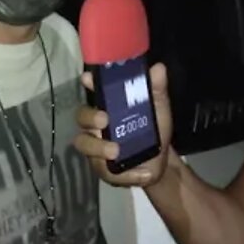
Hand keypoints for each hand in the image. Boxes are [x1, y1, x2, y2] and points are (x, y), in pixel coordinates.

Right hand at [73, 62, 174, 187]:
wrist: (161, 162)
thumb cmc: (154, 130)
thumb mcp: (159, 109)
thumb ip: (157, 89)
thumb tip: (158, 68)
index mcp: (108, 107)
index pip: (93, 91)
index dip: (88, 84)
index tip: (88, 79)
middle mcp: (96, 125)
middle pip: (82, 117)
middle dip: (90, 117)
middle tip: (105, 120)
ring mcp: (96, 148)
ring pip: (84, 145)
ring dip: (98, 148)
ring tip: (116, 152)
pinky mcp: (103, 170)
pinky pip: (105, 172)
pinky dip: (125, 175)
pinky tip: (142, 173)